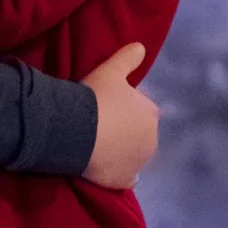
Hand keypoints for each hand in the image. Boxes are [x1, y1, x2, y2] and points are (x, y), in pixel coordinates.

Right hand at [81, 41, 158, 190]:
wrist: (76, 131)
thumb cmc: (94, 98)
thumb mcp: (110, 70)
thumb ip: (128, 58)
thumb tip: (141, 46)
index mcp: (150, 113)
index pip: (140, 109)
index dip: (121, 107)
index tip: (103, 106)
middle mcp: (151, 139)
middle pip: (137, 134)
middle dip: (123, 131)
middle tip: (98, 126)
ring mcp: (138, 163)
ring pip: (132, 155)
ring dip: (120, 151)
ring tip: (96, 146)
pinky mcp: (123, 181)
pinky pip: (124, 178)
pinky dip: (117, 173)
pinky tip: (103, 168)